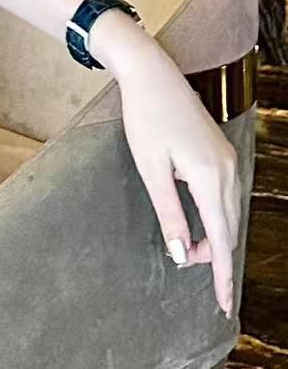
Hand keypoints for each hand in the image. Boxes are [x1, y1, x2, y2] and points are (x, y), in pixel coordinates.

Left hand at [116, 42, 240, 321]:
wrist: (150, 72)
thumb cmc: (145, 117)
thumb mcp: (151, 169)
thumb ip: (169, 213)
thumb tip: (182, 254)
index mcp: (210, 177)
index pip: (221, 240)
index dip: (221, 274)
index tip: (223, 302)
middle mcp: (227, 169)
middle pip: (228, 229)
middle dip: (213, 255)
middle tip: (190, 270)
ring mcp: (227, 158)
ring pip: (229, 212)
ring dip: (214, 234)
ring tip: (190, 248)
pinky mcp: (220, 150)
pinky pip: (226, 194)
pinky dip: (217, 214)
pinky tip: (202, 221)